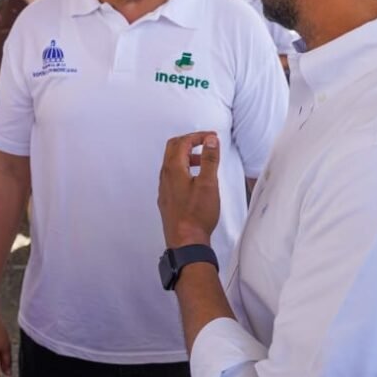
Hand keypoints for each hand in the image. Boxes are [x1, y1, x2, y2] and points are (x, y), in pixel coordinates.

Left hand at [158, 132, 221, 247]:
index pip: (182, 142)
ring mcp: (164, 188)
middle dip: (190, 141)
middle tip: (206, 142)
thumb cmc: (197, 214)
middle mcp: (165, 176)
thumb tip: (211, 140)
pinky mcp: (167, 198)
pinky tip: (195, 180)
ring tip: (203, 161)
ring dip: (187, 156)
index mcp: (173, 169)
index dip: (198, 136)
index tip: (212, 137)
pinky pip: (172, 176)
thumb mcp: (208, 183)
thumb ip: (209, 159)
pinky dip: (183, 168)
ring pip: (172, 163)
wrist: (186, 241)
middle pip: (173, 148)